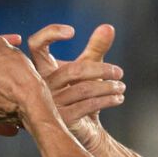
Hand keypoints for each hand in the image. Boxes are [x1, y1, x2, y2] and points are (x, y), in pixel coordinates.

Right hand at [28, 23, 124, 148]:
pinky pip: (87, 105)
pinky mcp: (62, 119)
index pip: (36, 44)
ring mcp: (49, 104)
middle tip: (119, 73)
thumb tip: (108, 27)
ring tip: (121, 87)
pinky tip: (118, 99)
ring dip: (108, 87)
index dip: (49, 34)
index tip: (72, 32)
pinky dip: (107, 100)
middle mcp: (41, 85)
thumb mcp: (87, 67)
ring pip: (83, 89)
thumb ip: (95, 47)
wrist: (81, 129)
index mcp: (42, 69)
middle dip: (101, 70)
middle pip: (73, 70)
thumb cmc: (79, 94)